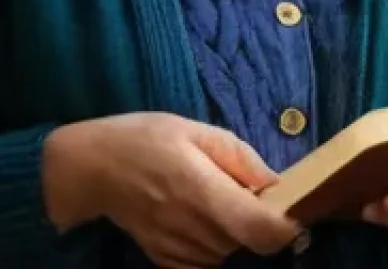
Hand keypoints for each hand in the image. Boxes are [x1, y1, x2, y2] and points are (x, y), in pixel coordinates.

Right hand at [42, 112, 302, 267]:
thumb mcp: (199, 131)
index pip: (258, 229)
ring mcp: (176, 250)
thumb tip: (277, 184)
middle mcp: (191, 228)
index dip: (285, 227)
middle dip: (256, 219)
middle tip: (243, 189)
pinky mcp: (164, 262)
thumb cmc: (149, 138)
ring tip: (214, 196)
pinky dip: (215, 244)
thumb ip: (242, 159)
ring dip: (234, 230)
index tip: (293, 211)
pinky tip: (201, 218)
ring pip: (228, 252)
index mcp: (201, 189)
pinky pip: (207, 262)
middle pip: (247, 241)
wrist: (95, 168)